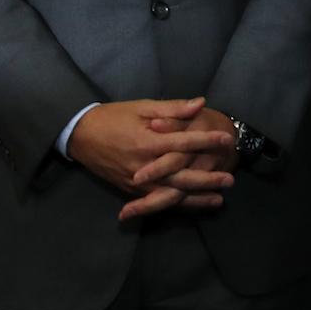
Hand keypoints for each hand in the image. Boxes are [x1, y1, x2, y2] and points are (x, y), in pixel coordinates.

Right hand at [68, 98, 234, 222]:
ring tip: (219, 199)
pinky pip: (157, 201)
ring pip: (171, 194)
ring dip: (196, 198)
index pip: (183, 142)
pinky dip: (177, 205)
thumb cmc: (113, 117)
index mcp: (147, 140)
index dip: (207, 140)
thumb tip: (200, 103)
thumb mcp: (142, 106)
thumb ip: (172, 108)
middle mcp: (143, 165)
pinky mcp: (131, 191)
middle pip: (180, 175)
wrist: (81, 136)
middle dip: (207, 179)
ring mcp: (136, 182)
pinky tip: (193, 206)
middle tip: (230, 179)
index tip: (227, 138)